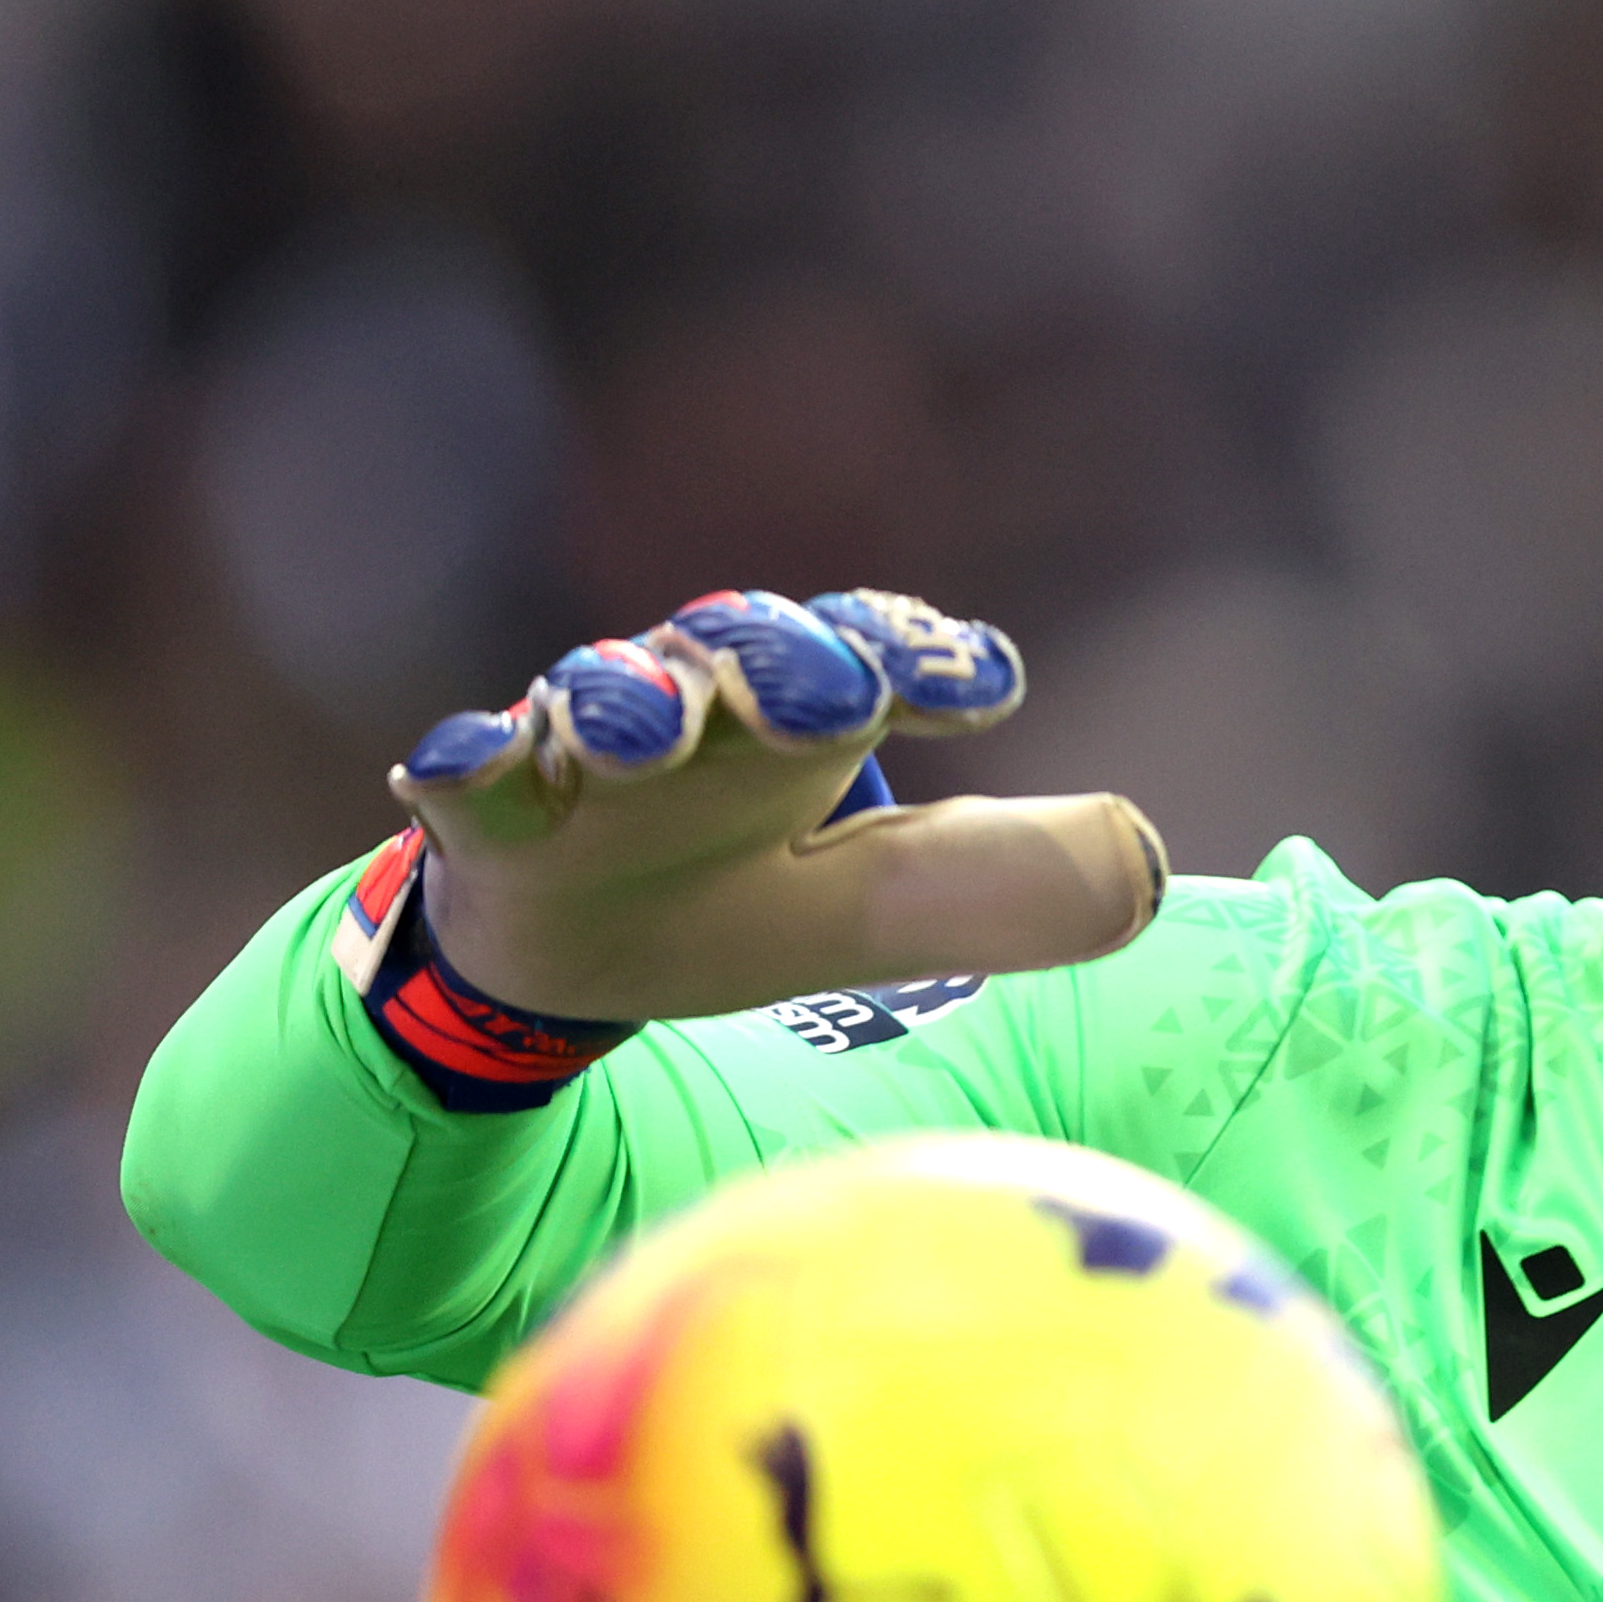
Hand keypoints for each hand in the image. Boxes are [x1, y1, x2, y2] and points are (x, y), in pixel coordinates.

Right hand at [376, 591, 1165, 1025]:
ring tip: (649, 732)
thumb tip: (1147, 870)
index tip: (986, 688)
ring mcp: (586, 745)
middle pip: (748, 652)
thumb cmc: (736, 893)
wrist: (576, 949)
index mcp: (807, 712)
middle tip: (833, 696)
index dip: (927, 660)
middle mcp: (703, 701)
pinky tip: (455, 765)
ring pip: (609, 695)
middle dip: (789, 662)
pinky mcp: (489, 800)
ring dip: (630, 704)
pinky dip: (467, 759)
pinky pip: (470, 766)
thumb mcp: (879, 904)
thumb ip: (996, 881)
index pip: (877, 658)